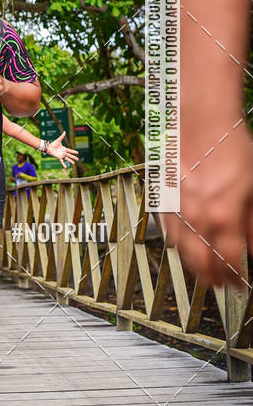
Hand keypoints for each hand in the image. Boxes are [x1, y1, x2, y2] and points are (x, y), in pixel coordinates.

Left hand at [45, 132, 78, 167]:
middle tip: (78, 159)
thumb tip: (64, 131)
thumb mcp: (59, 140)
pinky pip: (62, 161)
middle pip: (70, 155)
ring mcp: (61, 155)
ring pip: (67, 159)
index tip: (77, 153)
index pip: (70, 151)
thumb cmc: (53, 143)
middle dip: (74, 157)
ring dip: (70, 161)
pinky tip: (65, 167)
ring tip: (73, 163)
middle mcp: (63, 152)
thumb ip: (62, 136)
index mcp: (64, 149)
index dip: (73, 152)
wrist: (49, 147)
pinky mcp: (59, 157)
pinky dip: (63, 164)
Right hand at [163, 123, 252, 288]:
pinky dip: (178, 247)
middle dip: (214, 280)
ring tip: (206, 273)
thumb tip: (252, 246)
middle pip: (202, 264)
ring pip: (182, 253)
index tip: (241, 283)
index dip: (236, 278)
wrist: (199, 120)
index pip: (229, 262)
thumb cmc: (227, 145)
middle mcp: (196, 217)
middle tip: (224, 285)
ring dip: (195, 268)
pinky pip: (168, 234)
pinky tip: (186, 249)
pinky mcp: (162, 200)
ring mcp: (175, 209)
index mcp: (222, 216)